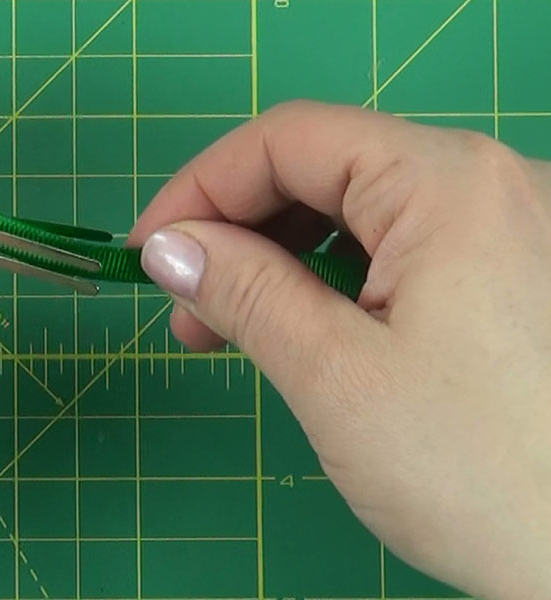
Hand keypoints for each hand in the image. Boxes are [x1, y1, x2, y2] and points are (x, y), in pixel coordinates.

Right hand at [130, 100, 550, 599]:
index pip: (290, 139)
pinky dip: (333, 284)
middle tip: (183, 308)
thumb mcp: (337, 376)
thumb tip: (169, 248)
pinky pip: (398, 252)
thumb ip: (244, 292)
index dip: (201, 189)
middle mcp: (489, 185)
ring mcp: (509, 231)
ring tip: (227, 332)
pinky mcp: (511, 277)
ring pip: (358, 214)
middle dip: (237, 232)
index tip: (147, 253)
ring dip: (278, 262)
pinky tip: (300, 332)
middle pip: (324, 170)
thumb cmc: (485, 475)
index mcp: (449, 184)